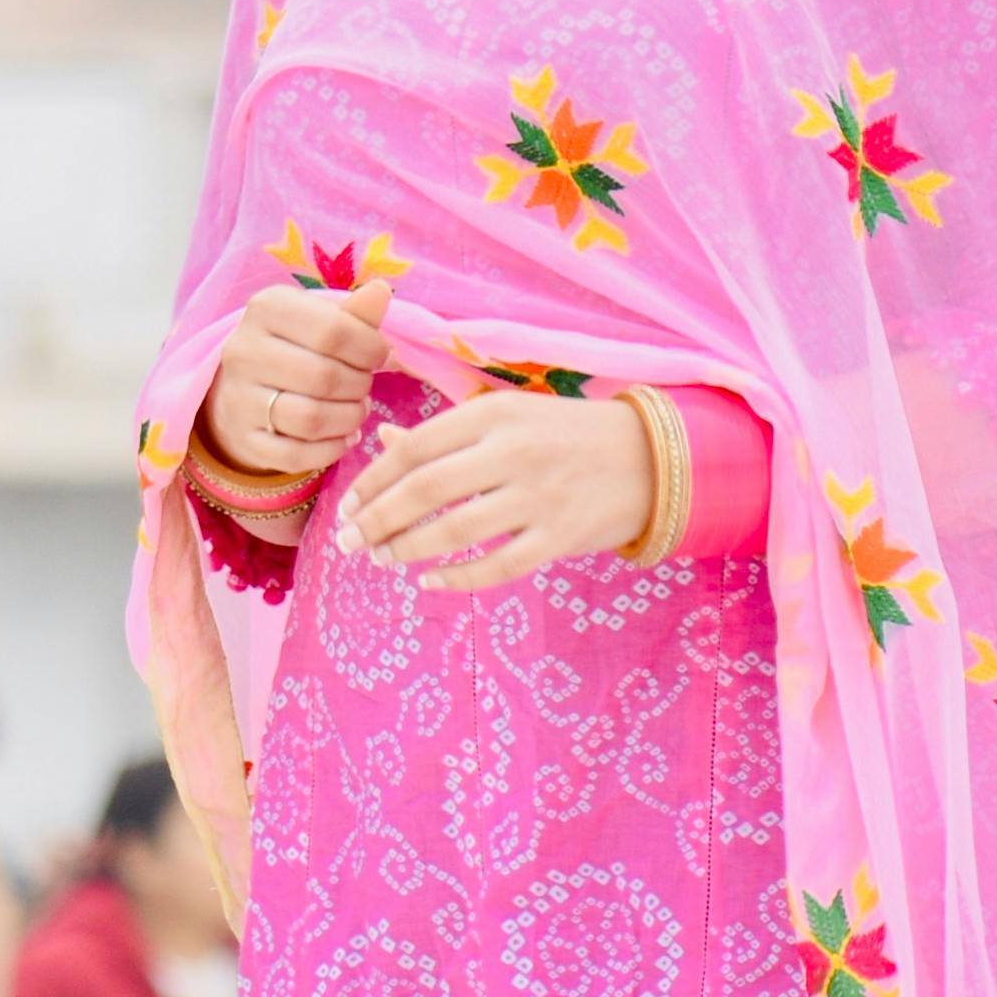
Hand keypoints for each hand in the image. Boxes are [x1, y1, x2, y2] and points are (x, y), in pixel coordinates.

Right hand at [200, 277, 390, 476]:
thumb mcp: (320, 319)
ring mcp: (238, 399)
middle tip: (365, 384)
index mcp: (266, 308)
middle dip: (359, 385)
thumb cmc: (296, 345)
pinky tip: (342, 436)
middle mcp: (243, 351)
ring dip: (349, 419)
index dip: (370, 348)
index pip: (332, 331)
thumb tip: (382, 291)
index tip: (381, 355)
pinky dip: (331, 450)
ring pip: (311, 420)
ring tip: (357, 409)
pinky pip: (296, 456)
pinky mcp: (244, 439)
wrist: (243, 388)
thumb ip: (354, 312)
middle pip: (324, 377)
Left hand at [343, 388, 651, 589]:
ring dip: (408, 549)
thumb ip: (445, 433)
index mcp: (494, 414)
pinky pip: (498, 566)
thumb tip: (380, 442)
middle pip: (426, 490)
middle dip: (377, 519)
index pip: (415, 447)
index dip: (372, 480)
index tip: (347, 506)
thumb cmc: (564, 433)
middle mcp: (514, 452)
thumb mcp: (506, 416)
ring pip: (456, 532)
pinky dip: (458, 578)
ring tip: (382, 559)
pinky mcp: (561, 538)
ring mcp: (539, 497)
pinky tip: (429, 582)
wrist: (649, 457)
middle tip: (349, 542)